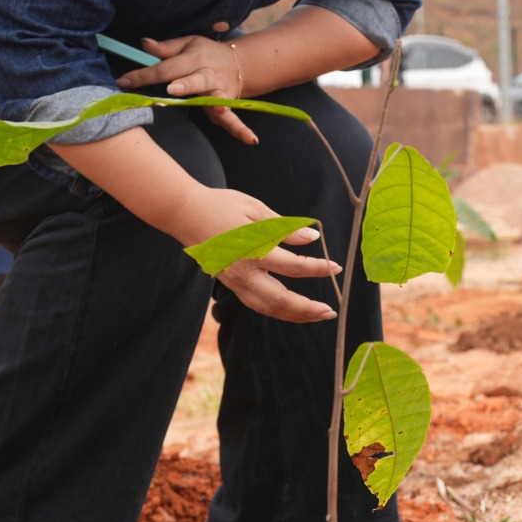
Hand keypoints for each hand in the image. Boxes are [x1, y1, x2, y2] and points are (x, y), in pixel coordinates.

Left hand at [115, 35, 255, 145]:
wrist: (238, 63)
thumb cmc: (205, 54)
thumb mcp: (187, 44)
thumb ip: (166, 48)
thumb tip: (144, 43)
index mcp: (194, 57)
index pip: (165, 67)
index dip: (144, 75)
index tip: (123, 82)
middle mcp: (208, 73)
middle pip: (193, 80)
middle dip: (184, 85)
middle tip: (171, 89)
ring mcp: (219, 90)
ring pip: (215, 98)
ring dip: (214, 104)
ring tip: (217, 109)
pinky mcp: (227, 104)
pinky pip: (234, 119)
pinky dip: (240, 128)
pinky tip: (249, 138)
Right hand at [174, 186, 340, 322]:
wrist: (185, 214)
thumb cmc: (222, 205)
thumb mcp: (256, 208)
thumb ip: (285, 227)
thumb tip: (313, 238)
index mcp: (252, 250)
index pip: (293, 266)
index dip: (317, 268)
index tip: (336, 267)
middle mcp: (242, 272)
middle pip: (280, 299)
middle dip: (307, 309)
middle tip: (330, 312)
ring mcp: (234, 281)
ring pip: (267, 307)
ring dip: (293, 315)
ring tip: (316, 316)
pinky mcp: (229, 284)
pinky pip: (255, 303)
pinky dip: (275, 309)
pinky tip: (290, 309)